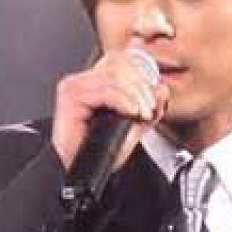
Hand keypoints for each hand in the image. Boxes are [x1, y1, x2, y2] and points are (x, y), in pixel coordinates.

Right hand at [50, 50, 169, 171]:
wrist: (80, 172)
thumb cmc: (99, 153)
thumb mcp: (133, 126)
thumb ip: (148, 106)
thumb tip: (161, 88)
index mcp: (95, 83)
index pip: (121, 59)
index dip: (143, 72)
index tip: (154, 94)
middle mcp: (82, 80)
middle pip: (120, 65)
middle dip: (143, 87)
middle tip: (150, 108)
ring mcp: (74, 86)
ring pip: (116, 77)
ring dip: (137, 96)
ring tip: (143, 114)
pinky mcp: (70, 96)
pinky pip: (107, 91)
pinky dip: (125, 102)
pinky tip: (132, 113)